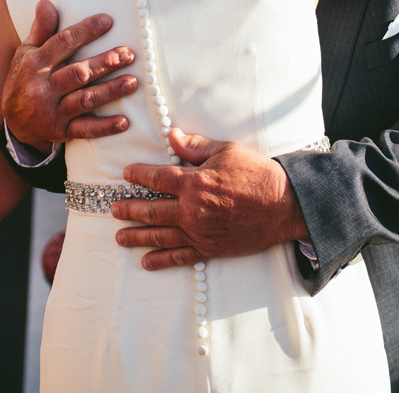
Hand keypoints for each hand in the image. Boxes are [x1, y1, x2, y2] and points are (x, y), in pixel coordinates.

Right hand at [1, 0, 136, 153]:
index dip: (85, 31)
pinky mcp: (61, 132)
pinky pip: (85, 130)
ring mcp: (52, 111)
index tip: (108, 20)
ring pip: (84, 100)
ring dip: (109, 91)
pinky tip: (124, 121)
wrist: (12, 123)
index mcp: (36, 63)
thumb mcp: (27, 53)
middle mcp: (43, 87)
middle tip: (127, 53)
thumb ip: (41, 29)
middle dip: (103, 63)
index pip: (62, 43)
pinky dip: (104, 127)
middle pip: (77, 73)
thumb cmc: (25, 79)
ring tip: (132, 81)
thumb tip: (46, 1)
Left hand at [112, 128, 307, 269]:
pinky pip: (180, 256)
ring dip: (137, 236)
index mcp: (195, 182)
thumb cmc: (257, 174)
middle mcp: (192, 209)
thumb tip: (172, 137)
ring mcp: (200, 232)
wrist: (284, 206)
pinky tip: (146, 262)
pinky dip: (161, 260)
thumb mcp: (227, 152)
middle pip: (152, 209)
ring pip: (160, 235)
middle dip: (129, 209)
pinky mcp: (210, 248)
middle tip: (113, 209)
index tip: (126, 174)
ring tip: (120, 236)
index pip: (157, 178)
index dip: (139, 175)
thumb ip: (196, 148)